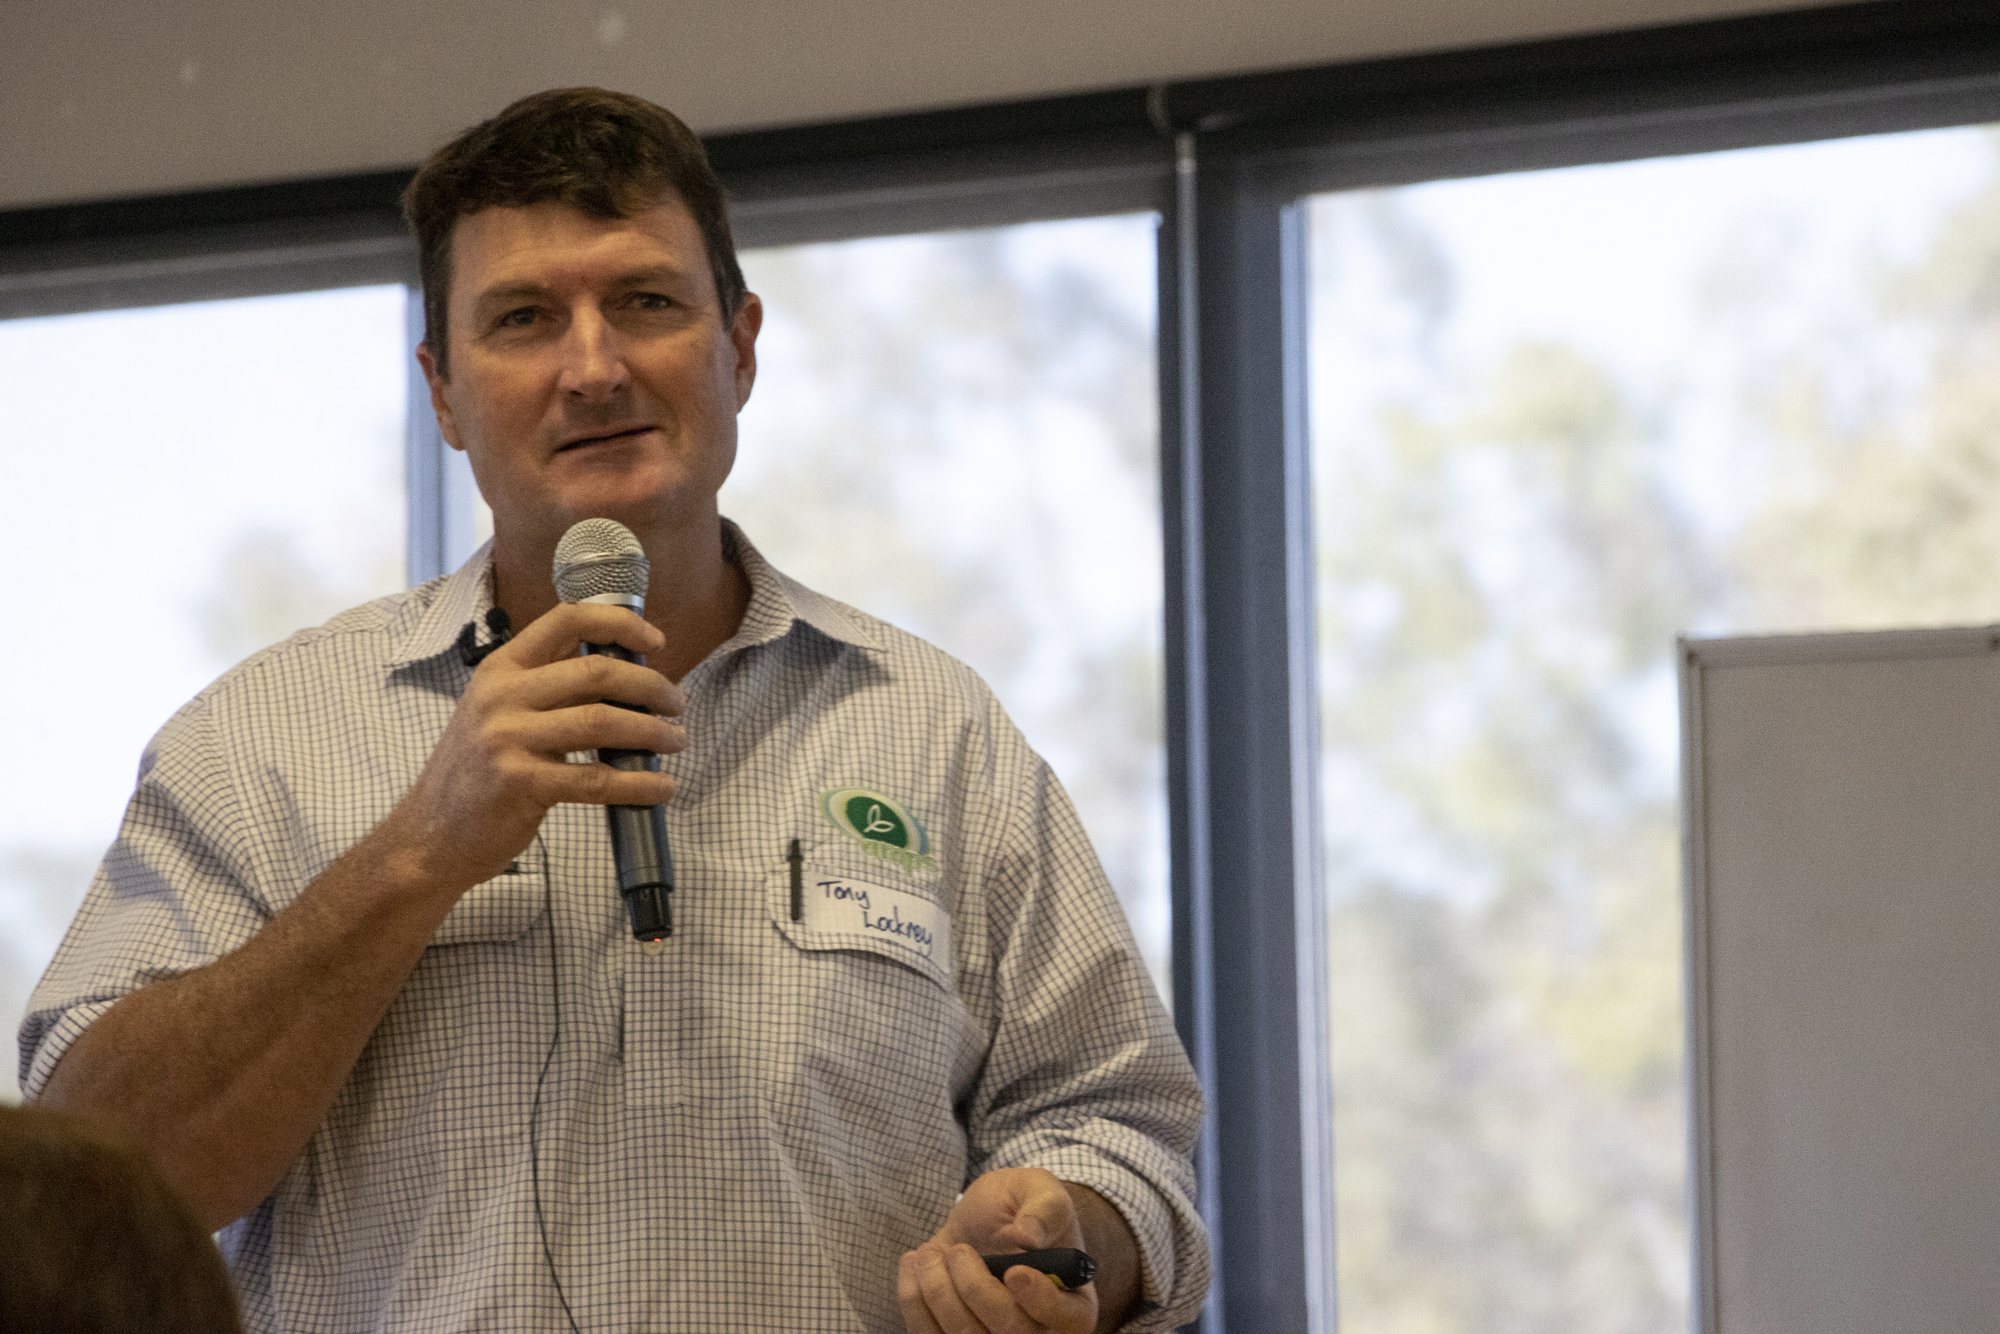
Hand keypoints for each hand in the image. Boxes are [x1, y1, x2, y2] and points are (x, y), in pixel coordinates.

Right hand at [385, 601, 685, 893]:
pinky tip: (662, 786)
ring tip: (676, 740)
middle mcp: (502, 696)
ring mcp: (509, 739)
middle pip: (597, 672)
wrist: (430, 834)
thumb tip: (621, 668)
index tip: (656, 643)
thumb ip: (546, 685)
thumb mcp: (496, 710)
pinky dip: (640, 783)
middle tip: (677, 704)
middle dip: (651, 687)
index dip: (620, 624)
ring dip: (653, 732)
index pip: (566, 619)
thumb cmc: (476, 772)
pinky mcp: (521, 784)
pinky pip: (598, 780)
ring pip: (603, 722)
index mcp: (501, 668)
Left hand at [899, 1168, 1096, 1333]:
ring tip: (931, 1254)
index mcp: (1074, 1300)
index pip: (1069, 1321)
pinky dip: (914, 1300)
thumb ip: (1043, 1207)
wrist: (984, 1220)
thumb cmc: (1021, 1205)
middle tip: (959, 1250)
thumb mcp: (1039, 1190)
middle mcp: (1040, 1329)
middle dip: (975, 1288)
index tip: (1014, 1271)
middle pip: (1010, 1331)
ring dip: (939, 1292)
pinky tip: (915, 1265)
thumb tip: (1029, 1235)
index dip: (1041, 1301)